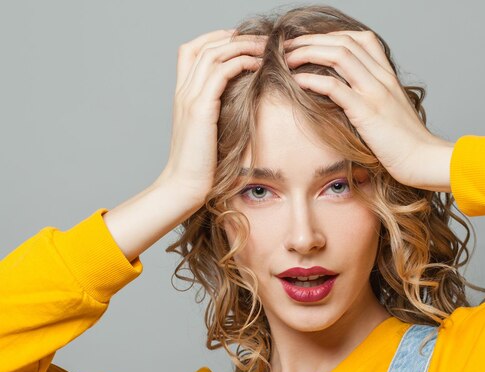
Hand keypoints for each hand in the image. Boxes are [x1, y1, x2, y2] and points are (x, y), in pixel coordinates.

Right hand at [156, 29, 265, 206]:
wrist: (185, 185)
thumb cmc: (202, 165)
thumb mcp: (211, 132)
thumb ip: (220, 111)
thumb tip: (244, 99)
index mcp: (183, 94)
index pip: (192, 50)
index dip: (216, 38)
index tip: (243, 40)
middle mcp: (183, 91)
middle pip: (205, 45)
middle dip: (236, 37)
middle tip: (262, 39)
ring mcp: (189, 98)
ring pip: (213, 53)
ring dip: (242, 46)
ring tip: (265, 47)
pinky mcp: (200, 109)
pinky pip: (220, 73)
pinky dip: (240, 62)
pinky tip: (257, 65)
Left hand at [284, 31, 452, 191]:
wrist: (424, 160)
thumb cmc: (406, 143)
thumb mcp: (390, 111)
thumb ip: (372, 98)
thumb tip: (346, 97)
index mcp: (387, 76)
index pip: (359, 39)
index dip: (330, 36)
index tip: (309, 43)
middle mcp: (382, 78)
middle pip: (344, 42)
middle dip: (311, 40)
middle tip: (287, 46)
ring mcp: (375, 92)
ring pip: (339, 55)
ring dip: (308, 53)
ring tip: (286, 59)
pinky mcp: (367, 112)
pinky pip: (335, 87)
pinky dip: (312, 80)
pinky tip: (297, 81)